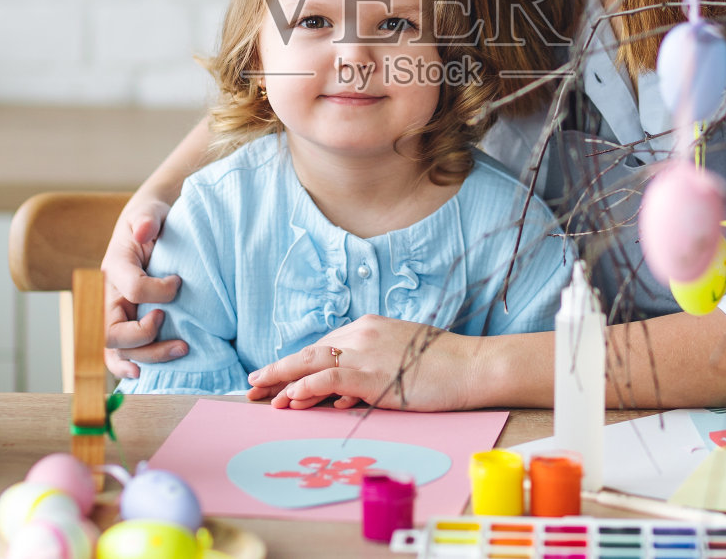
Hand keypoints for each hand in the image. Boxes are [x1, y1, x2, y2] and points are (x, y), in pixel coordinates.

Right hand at [102, 192, 185, 377]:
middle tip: (180, 336)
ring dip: (147, 356)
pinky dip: (125, 366)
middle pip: (112, 331)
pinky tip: (142, 374)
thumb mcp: (150, 212)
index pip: (132, 288)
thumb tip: (144, 228)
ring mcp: (113, 312)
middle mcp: (107, 294)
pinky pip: (116, 352)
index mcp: (114, 266)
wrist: (148, 228)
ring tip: (181, 351)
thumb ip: (147, 218)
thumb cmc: (151, 221)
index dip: (158, 291)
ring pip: (116, 348)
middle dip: (145, 338)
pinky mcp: (122, 322)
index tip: (179, 282)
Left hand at [244, 315, 478, 410]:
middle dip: (278, 370)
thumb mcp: (402, 359)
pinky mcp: (372, 372)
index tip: (276, 378)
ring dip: (281, 379)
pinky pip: (327, 378)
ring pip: (311, 362)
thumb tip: (341, 396)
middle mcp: (362, 332)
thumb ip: (370, 372)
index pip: (323, 346)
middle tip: (252, 386)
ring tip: (260, 394)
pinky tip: (290, 399)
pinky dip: (305, 388)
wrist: (473, 366)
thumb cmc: (445, 365)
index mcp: (368, 326)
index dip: (296, 363)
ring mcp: (366, 351)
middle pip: (309, 351)